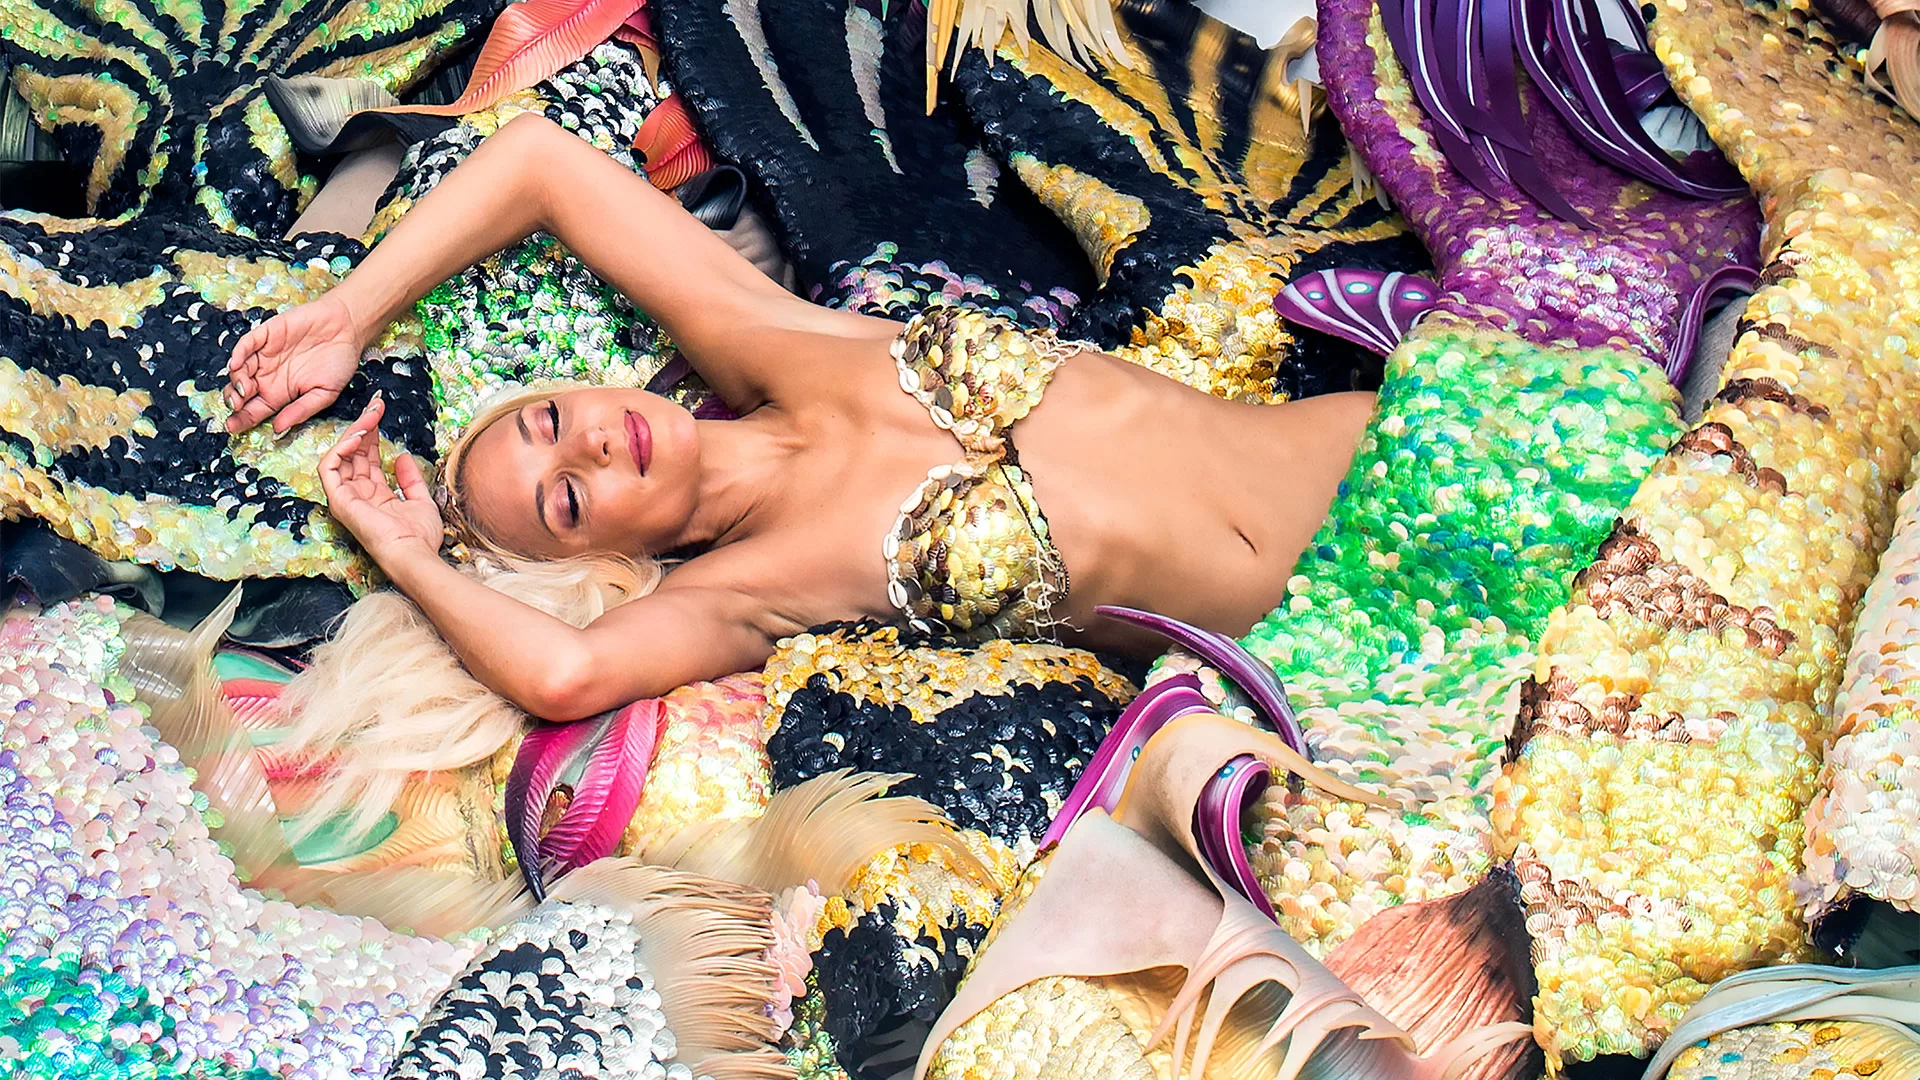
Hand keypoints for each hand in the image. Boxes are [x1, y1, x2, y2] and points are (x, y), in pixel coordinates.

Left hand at [225, 292, 363, 433]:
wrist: (348, 329)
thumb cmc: (340, 362)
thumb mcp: (325, 394)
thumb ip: (302, 410)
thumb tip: (278, 428)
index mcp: (280, 394)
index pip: (254, 410)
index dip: (241, 419)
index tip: (233, 427)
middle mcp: (268, 376)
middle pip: (240, 392)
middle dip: (234, 401)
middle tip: (237, 406)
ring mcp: (265, 355)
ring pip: (238, 370)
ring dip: (235, 381)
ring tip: (242, 388)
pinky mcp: (266, 335)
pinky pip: (245, 344)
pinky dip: (238, 354)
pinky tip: (236, 364)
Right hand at [319, 397, 443, 563]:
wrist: (414, 554)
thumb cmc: (419, 536)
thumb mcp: (420, 500)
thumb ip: (410, 479)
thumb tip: (401, 456)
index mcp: (375, 496)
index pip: (368, 459)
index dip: (373, 435)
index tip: (382, 413)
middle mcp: (358, 495)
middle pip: (354, 454)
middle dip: (363, 426)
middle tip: (377, 405)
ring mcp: (346, 498)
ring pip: (341, 456)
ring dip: (354, 432)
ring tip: (370, 416)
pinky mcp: (338, 500)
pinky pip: (329, 468)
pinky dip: (340, 449)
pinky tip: (358, 436)